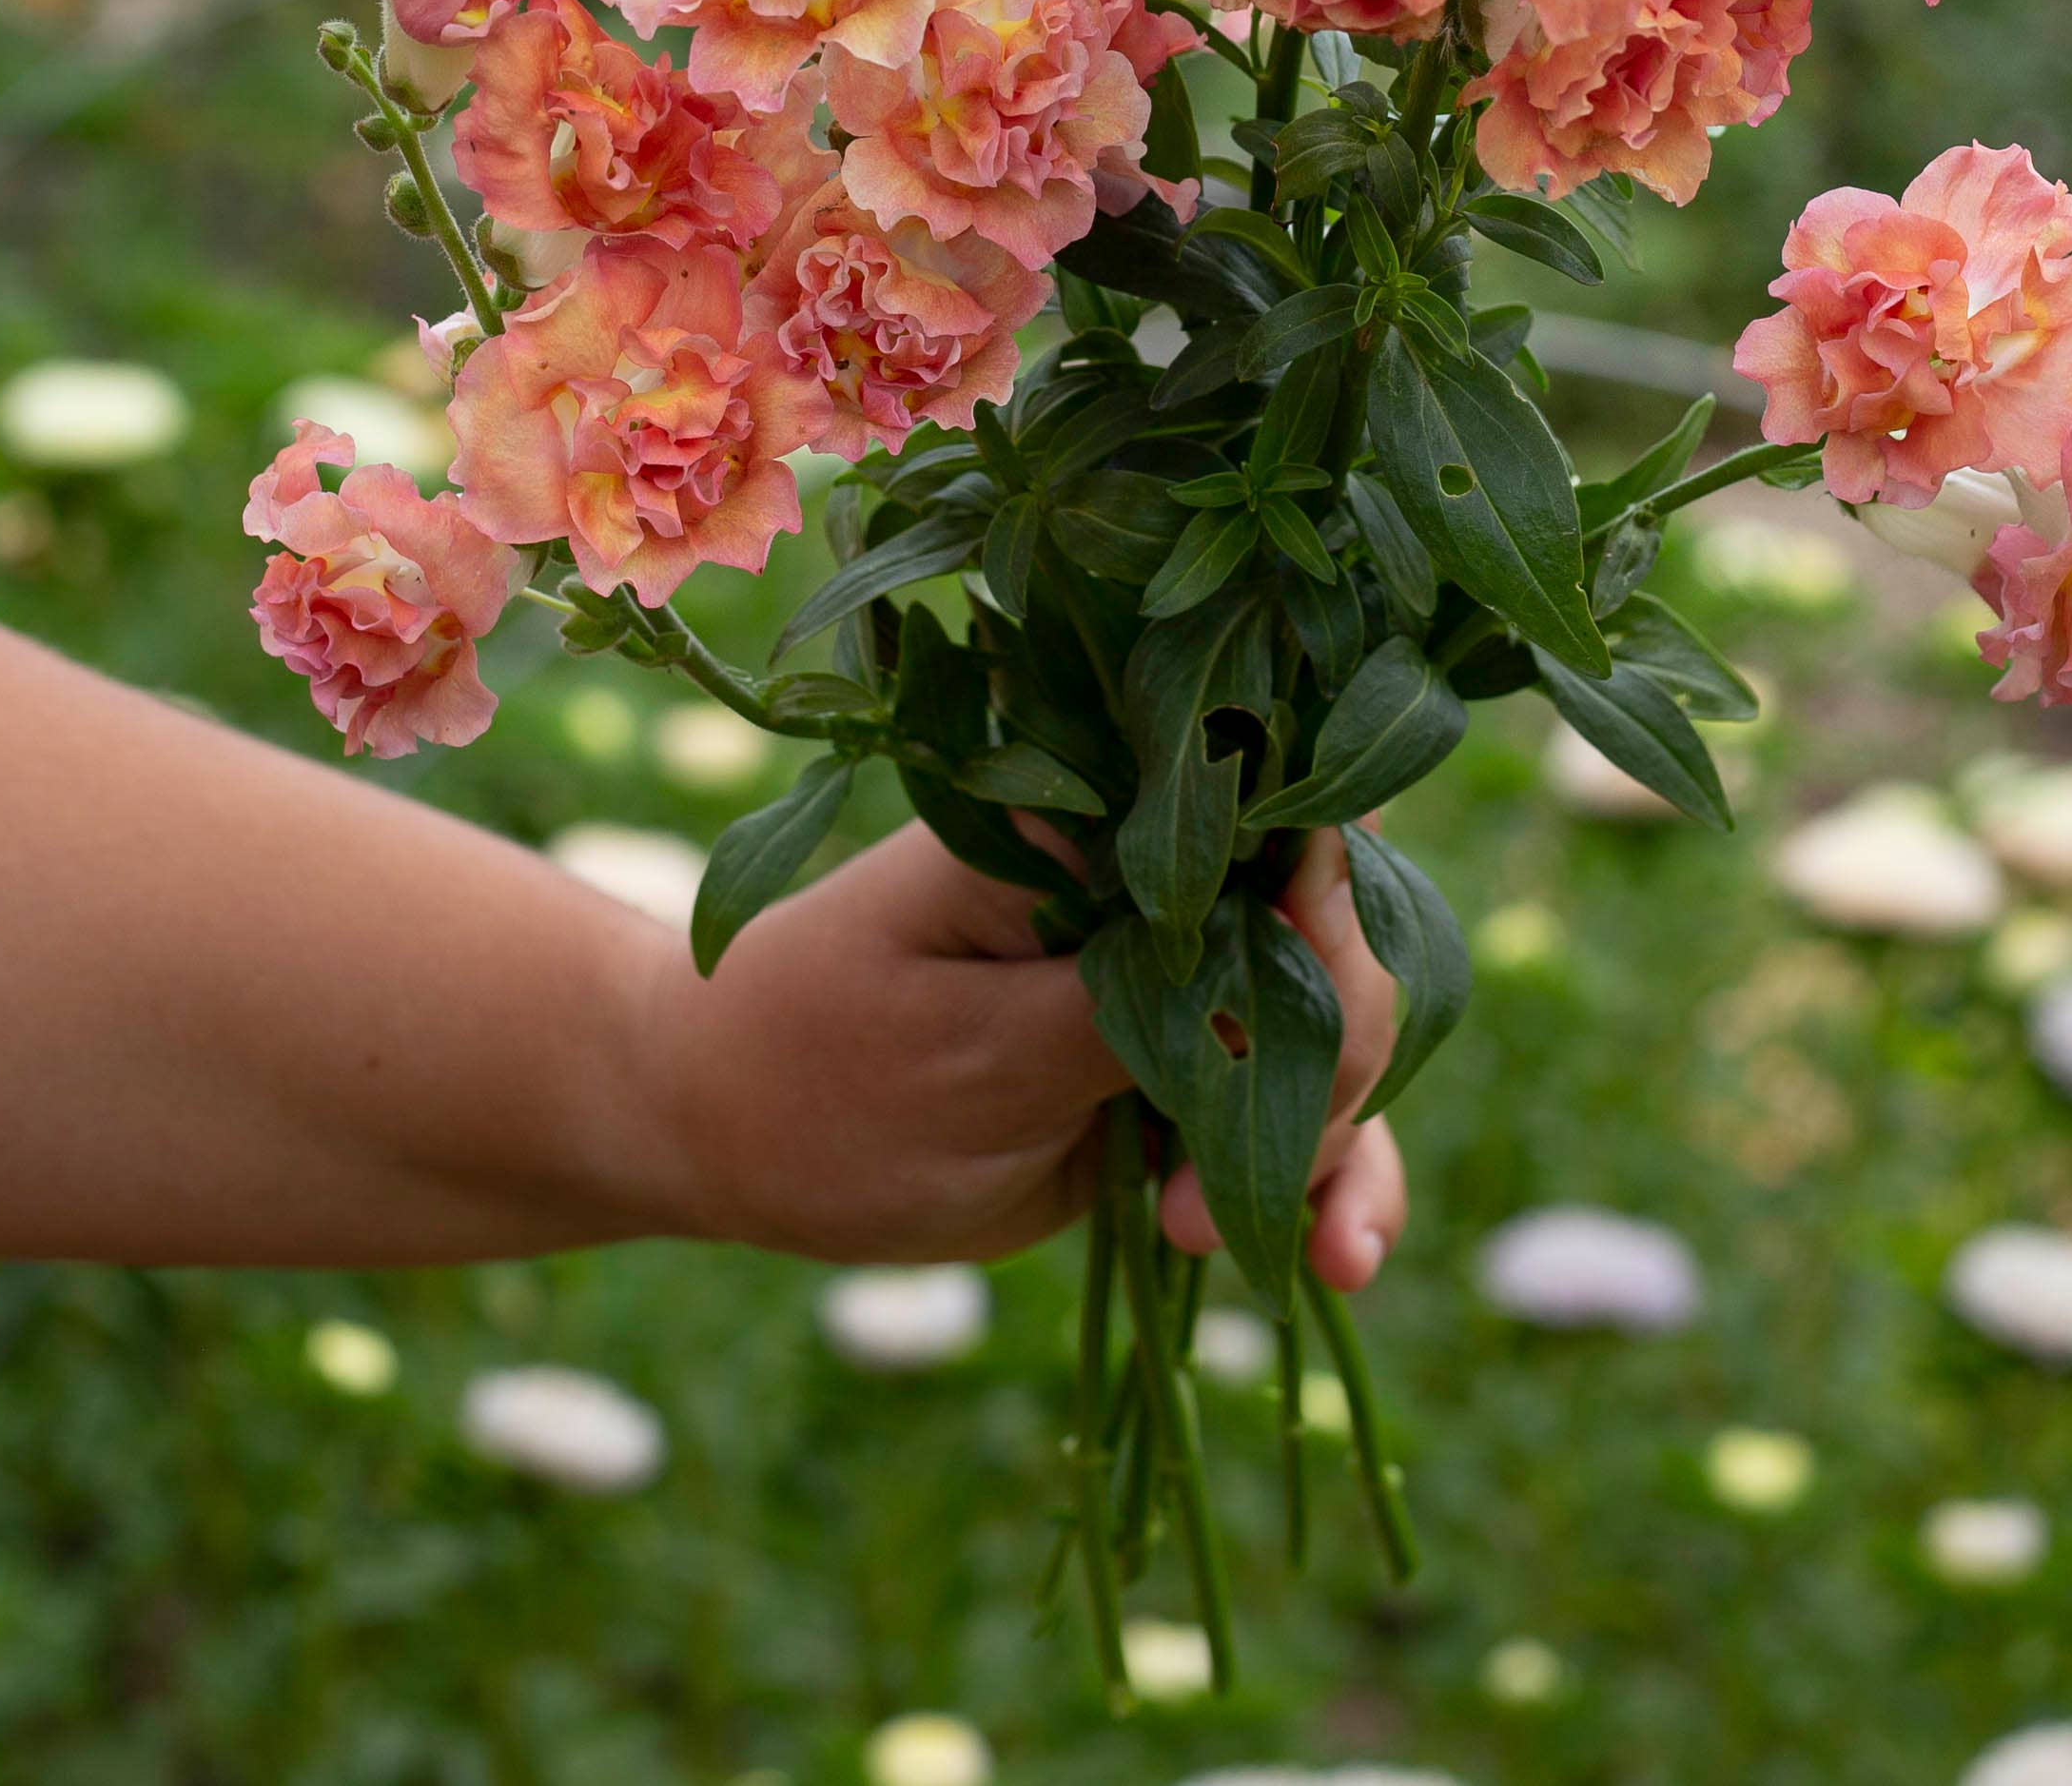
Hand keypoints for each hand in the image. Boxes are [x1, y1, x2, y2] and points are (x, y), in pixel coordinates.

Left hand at [636, 818, 1406, 1284]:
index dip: (1330, 923)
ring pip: (1334, 1032)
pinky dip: (1332, 1181)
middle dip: (1331, 1065)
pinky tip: (1339, 1263)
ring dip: (1337, 1142)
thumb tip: (1304, 953)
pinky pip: (1297, 1113)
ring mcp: (1183, 971)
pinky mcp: (1183, 1063)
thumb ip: (1150, 1008)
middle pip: (1336, 936)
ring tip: (1283, 1252)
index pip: (1286, 821)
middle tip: (1214, 1181)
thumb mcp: (986, 1054)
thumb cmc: (823, 1068)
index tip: (1289, 1031)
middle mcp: (1163, 874)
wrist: (733, 1134)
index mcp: (1103, 810)